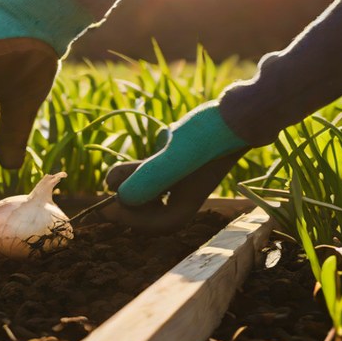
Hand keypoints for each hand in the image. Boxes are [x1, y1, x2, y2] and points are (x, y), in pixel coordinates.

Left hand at [96, 102, 249, 231]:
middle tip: (113, 178)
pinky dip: (137, 165)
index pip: (144, 225)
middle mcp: (177, 201)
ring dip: (129, 176)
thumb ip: (149, 179)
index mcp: (181, 210)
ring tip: (131, 163)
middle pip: (138, 208)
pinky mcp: (170, 165)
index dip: (123, 217)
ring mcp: (173, 183)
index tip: (105, 205)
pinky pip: (144, 173)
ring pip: (139, 188)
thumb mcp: (174, 158)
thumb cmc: (208, 138)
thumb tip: (120, 198)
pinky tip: (151, 148)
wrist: (236, 115)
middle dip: (124, 195)